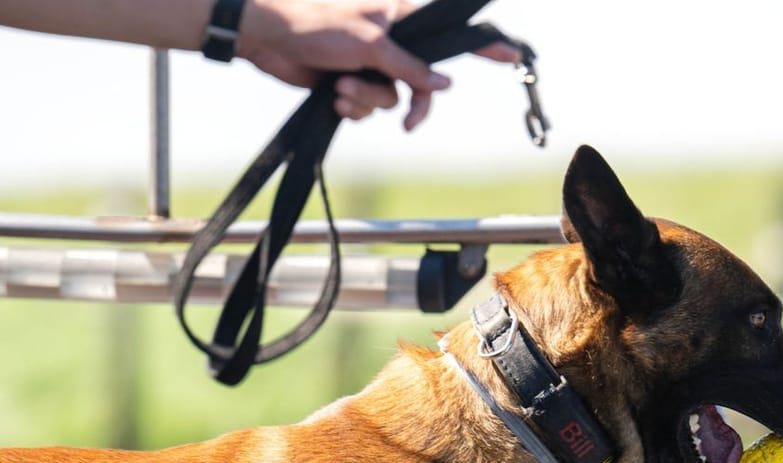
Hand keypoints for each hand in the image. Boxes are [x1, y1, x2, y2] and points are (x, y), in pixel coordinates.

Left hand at [240, 0, 521, 129]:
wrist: (269, 40)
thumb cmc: (316, 25)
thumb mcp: (372, 44)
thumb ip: (411, 67)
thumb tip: (443, 84)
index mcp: (402, 19)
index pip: (451, 35)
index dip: (482, 47)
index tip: (513, 54)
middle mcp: (391, 42)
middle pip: (423, 82)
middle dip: (410, 103)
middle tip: (408, 123)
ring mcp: (371, 64)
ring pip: (391, 100)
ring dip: (367, 100)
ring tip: (341, 86)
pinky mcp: (350, 82)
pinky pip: (367, 108)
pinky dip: (352, 106)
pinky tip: (332, 94)